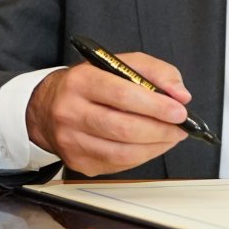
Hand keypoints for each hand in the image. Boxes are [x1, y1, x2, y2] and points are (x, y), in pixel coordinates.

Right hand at [26, 52, 190, 175]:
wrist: (48, 107)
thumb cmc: (90, 84)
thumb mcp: (119, 64)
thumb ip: (155, 71)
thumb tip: (180, 94)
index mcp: (81, 81)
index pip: (123, 95)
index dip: (155, 106)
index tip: (179, 110)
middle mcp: (71, 111)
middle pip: (124, 128)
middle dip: (160, 130)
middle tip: (180, 126)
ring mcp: (71, 141)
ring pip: (122, 152)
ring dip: (156, 146)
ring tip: (171, 136)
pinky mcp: (77, 162)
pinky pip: (118, 165)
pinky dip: (142, 156)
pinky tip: (153, 145)